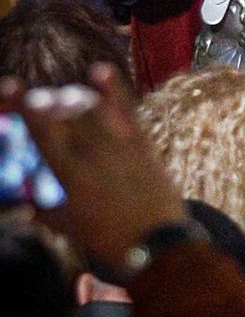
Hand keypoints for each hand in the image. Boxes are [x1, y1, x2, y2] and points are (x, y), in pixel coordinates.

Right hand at [4, 64, 184, 272]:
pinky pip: (126, 110)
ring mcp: (120, 146)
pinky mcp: (143, 144)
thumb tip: (26, 207)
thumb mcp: (69, 229)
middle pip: (65, 114)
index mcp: (70, 174)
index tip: (11, 88)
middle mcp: (93, 153)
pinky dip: (113, 89)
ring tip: (61, 97)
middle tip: (33, 96)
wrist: (158, 245)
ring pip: (92, 109)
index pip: (43, 132)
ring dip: (73, 98)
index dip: (26, 106)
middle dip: (46, 100)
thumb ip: (46, 212)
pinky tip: (99, 70)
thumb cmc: (109, 242)